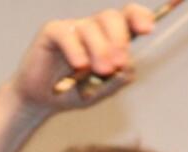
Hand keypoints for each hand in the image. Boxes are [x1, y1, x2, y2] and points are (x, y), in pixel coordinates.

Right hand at [10, 5, 155, 116]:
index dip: (140, 17)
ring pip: (91, 26)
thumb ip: (117, 80)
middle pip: (112, 17)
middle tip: (117, 64)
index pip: (128, 16)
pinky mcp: (51, 32)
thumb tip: (126, 66)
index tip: (147, 29)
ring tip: (101, 71)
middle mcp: (92, 27)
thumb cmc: (73, 92)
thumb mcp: (100, 92)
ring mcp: (72, 27)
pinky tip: (80, 66)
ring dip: (100, 49)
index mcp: (109, 37)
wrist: (40, 101)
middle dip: (119, 39)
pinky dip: (76, 49)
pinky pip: (66, 34)